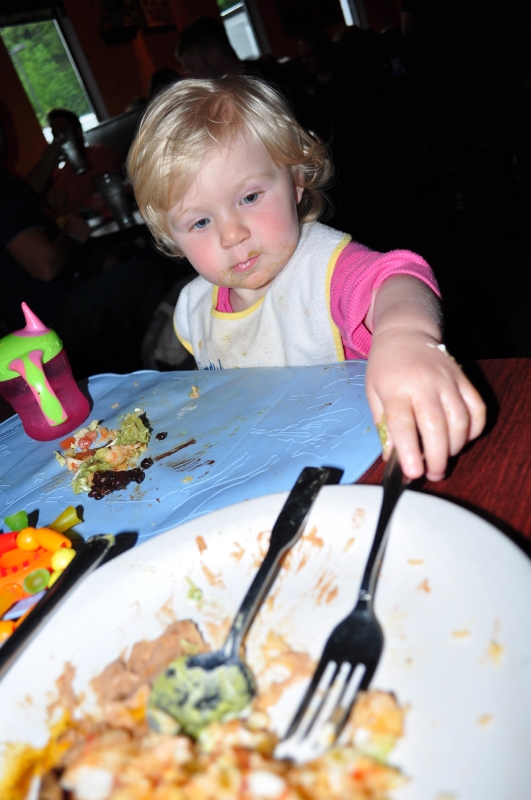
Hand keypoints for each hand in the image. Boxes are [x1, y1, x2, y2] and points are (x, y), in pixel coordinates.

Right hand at [64, 214, 89, 243]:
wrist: (73, 241)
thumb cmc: (67, 235)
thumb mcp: (65, 228)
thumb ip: (68, 223)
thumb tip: (69, 223)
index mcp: (72, 218)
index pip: (73, 215)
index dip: (73, 218)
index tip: (73, 221)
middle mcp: (79, 219)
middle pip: (80, 218)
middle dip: (78, 221)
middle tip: (77, 226)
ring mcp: (84, 223)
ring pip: (84, 222)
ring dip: (83, 225)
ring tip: (81, 230)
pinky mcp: (88, 228)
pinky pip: (88, 227)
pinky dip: (86, 229)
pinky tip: (84, 233)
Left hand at [366, 328, 485, 480]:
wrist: (406, 334)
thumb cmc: (386, 367)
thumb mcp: (373, 394)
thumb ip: (384, 426)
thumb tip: (393, 458)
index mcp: (396, 389)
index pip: (403, 423)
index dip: (408, 451)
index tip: (412, 473)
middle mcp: (423, 384)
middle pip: (436, 426)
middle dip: (436, 456)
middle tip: (432, 474)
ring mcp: (447, 381)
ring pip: (460, 420)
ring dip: (455, 446)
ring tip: (443, 459)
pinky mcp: (464, 380)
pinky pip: (477, 409)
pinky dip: (474, 429)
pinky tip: (462, 439)